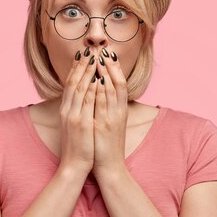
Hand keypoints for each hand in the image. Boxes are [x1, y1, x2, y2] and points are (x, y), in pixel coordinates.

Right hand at [58, 48, 98, 175]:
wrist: (73, 166)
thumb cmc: (77, 148)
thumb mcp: (74, 126)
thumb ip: (76, 112)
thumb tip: (81, 100)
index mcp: (66, 110)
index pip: (69, 85)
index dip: (76, 69)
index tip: (82, 56)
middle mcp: (67, 110)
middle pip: (72, 82)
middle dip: (81, 66)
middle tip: (88, 50)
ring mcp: (73, 116)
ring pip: (79, 89)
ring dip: (86, 72)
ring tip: (93, 58)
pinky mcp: (81, 124)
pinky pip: (86, 103)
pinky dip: (91, 89)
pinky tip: (96, 78)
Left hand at [92, 48, 127, 178]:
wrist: (110, 168)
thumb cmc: (107, 147)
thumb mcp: (110, 125)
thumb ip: (107, 110)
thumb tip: (101, 95)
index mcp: (120, 111)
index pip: (120, 84)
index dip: (115, 68)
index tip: (109, 53)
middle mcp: (118, 112)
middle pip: (117, 83)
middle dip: (110, 65)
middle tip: (104, 49)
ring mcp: (112, 118)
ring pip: (111, 90)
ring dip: (105, 73)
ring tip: (99, 57)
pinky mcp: (103, 126)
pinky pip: (102, 104)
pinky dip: (100, 90)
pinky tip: (95, 79)